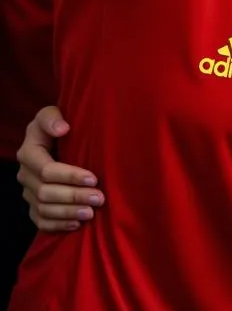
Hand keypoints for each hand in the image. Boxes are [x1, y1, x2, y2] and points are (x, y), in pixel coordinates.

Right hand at [16, 107, 104, 230]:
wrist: (53, 137)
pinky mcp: (33, 206)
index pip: (47, 170)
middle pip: (46, 193)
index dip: (70, 176)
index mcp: (28, 153)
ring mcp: (28, 193)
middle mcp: (25, 175)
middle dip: (74, 197)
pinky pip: (41, 221)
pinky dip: (58, 225)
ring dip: (68, 213)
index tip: (94, 178)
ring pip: (44, 210)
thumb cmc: (57, 123)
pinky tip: (77, 224)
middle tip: (99, 198)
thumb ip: (52, 118)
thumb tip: (62, 129)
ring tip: (91, 213)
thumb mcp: (50, 113)